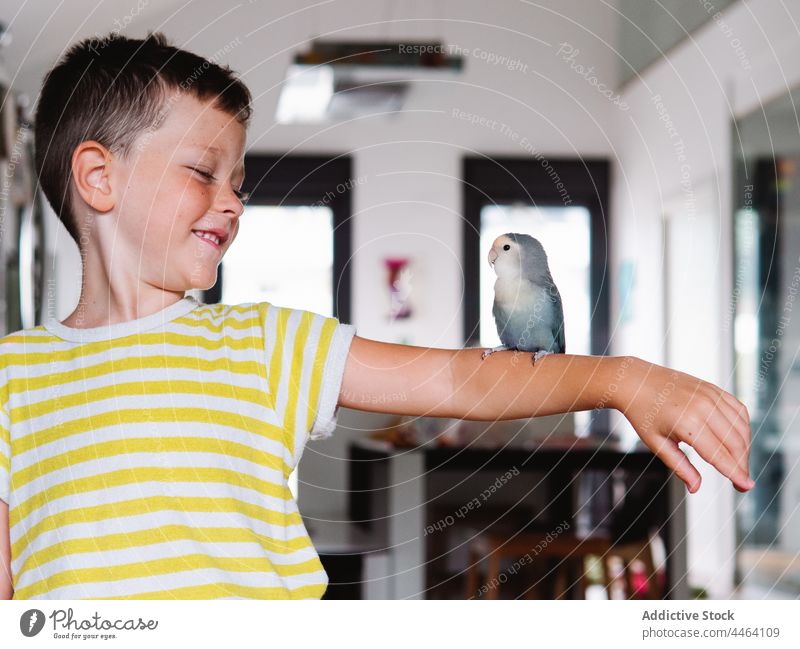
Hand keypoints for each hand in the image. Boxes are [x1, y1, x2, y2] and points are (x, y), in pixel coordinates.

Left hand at [613, 356, 752, 493]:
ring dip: (745, 448)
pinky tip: (738, 440)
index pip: (720, 455)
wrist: (637, 381)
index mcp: (688, 424)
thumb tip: (696, 488)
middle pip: (736, 443)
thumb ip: (679, 466)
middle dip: (742, 465)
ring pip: (741, 427)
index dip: (735, 474)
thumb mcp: (656, 443)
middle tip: (741, 483)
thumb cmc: (643, 413)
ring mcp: (711, 395)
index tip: (746, 487)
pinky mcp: (714, 388)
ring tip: (737, 464)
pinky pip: (739, 410)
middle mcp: (704, 408)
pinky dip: (743, 427)